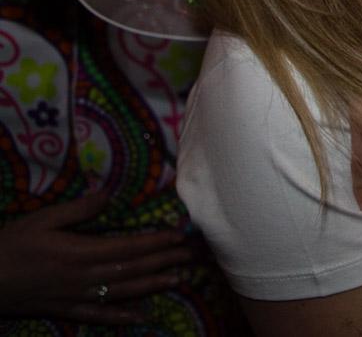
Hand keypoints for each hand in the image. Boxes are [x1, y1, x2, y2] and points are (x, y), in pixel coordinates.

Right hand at [0, 192, 194, 325]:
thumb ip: (78, 209)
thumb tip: (109, 194)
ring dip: (153, 285)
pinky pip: (98, 315)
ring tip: (179, 279)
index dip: (157, 242)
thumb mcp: (41, 220)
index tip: (180, 235)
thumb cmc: (10, 246)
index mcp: (80, 253)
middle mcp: (84, 277)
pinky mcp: (65, 309)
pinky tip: (141, 317)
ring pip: (123, 291)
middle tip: (193, 255)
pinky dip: (121, 317)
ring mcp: (76, 296)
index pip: (129, 247)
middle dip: (165, 260)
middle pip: (132, 268)